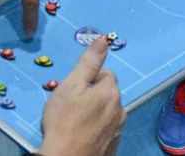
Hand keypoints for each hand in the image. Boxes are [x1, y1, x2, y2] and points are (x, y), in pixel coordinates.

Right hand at [38, 37, 123, 155]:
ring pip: (106, 111)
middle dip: (91, 94)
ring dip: (94, 112)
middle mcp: (120, 110)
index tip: (73, 90)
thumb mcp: (72, 85)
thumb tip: (103, 40)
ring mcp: (117, 130)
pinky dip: (95, 128)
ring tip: (74, 121)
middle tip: (71, 105)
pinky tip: (81, 133)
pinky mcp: (112, 145)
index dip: (87, 78)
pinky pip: (105, 129)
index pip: (105, 73)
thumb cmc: (64, 121)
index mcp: (111, 92)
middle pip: (106, 92)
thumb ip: (89, 62)